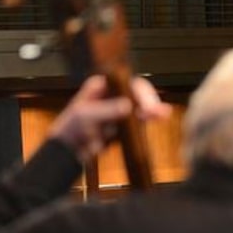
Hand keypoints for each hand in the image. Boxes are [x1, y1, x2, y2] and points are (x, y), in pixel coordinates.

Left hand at [47, 75, 171, 162]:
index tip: (145, 104)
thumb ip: (106, 110)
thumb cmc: (71, 127)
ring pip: (140, 105)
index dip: (138, 91)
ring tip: (163, 114)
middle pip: (136, 93)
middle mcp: (113, 94)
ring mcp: (119, 109)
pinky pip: (139, 119)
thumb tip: (128, 106)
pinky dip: (149, 118)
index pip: (125, 82)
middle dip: (148, 100)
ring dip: (152, 109)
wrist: (69, 150)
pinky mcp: (124, 124)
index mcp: (102, 85)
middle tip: (156, 111)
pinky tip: (161, 117)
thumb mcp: (86, 116)